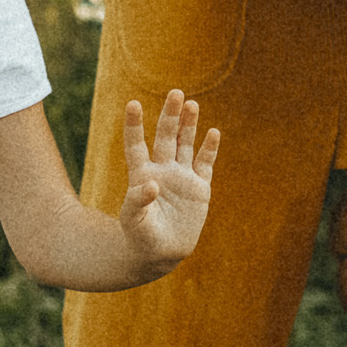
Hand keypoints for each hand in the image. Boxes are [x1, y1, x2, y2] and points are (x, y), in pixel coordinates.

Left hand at [116, 88, 219, 266]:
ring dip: (189, 125)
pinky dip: (209, 149)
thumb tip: (151, 184)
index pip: (136, 145)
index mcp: (141, 175)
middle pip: (166, 136)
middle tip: (176, 92)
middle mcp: (162, 170)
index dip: (134, 125)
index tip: (133, 104)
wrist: (161, 253)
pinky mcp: (199, 188)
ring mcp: (181, 177)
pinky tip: (213, 132)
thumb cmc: (140, 237)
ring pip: (185, 144)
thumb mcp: (133, 221)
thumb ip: (138, 202)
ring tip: (191, 104)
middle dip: (170, 115)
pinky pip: (204, 164)